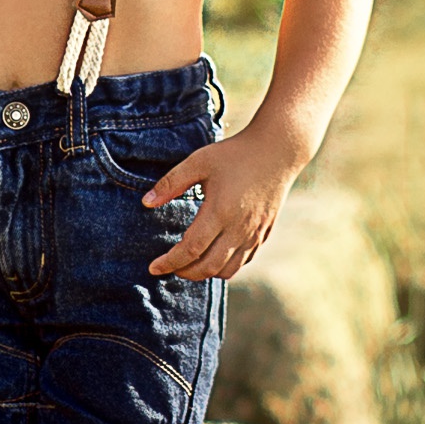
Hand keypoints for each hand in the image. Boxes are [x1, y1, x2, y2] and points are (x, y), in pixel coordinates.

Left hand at [143, 117, 301, 279]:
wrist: (278, 150)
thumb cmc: (235, 153)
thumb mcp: (198, 162)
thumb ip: (171, 183)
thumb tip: (145, 203)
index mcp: (220, 211)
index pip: (190, 249)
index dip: (170, 262)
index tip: (153, 267)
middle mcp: (239, 228)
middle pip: (208, 267)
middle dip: (184, 272)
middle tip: (169, 267)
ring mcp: (254, 233)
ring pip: (227, 270)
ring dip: (205, 273)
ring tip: (189, 265)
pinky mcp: (264, 233)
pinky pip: (243, 261)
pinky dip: (225, 266)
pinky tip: (213, 256)